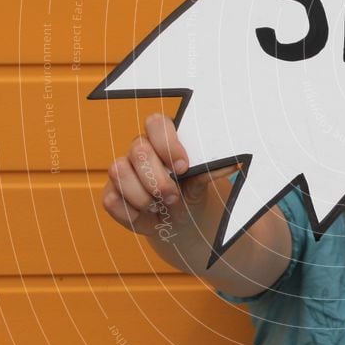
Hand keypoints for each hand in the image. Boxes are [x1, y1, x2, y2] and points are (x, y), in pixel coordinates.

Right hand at [102, 113, 235, 238]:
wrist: (180, 221)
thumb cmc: (192, 191)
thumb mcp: (203, 181)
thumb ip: (212, 169)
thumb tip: (233, 162)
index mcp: (163, 138)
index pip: (156, 122)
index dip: (167, 143)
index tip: (183, 167)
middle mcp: (139, 149)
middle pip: (138, 150)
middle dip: (157, 178)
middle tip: (173, 196)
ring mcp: (122, 170)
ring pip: (119, 171)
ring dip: (143, 195)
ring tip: (160, 207)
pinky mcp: (111, 192)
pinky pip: (112, 199)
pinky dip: (132, 213)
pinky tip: (147, 216)